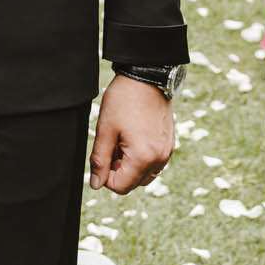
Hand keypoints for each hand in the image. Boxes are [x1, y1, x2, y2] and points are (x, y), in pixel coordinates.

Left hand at [89, 74, 174, 192]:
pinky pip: (154, 163)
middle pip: (133, 183)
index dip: (105, 175)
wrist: (147, 77)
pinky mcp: (169, 145)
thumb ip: (99, 160)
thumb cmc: (123, 101)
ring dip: (129, 166)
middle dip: (117, 171)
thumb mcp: (105, 130)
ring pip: (144, 175)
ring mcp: (167, 153)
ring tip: (121, 141)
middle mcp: (159, 160)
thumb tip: (95, 184)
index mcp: (143, 158)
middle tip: (110, 145)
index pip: (120, 186)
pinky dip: (141, 158)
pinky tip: (132, 138)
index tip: (101, 155)